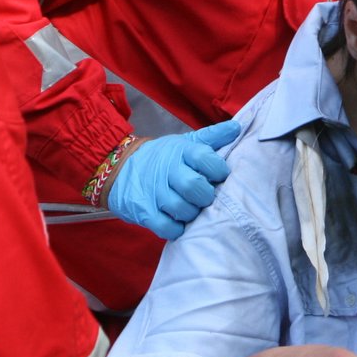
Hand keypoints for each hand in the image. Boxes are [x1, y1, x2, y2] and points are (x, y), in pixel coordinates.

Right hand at [105, 120, 240, 238]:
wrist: (119, 167)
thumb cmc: (163, 157)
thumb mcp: (185, 143)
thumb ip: (212, 137)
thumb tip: (238, 127)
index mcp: (181, 150)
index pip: (204, 158)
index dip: (217, 170)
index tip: (220, 177)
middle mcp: (167, 169)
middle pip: (194, 186)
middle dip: (206, 196)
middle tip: (206, 197)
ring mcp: (154, 191)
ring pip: (182, 208)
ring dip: (192, 213)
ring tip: (192, 209)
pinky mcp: (143, 211)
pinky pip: (166, 226)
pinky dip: (177, 229)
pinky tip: (179, 223)